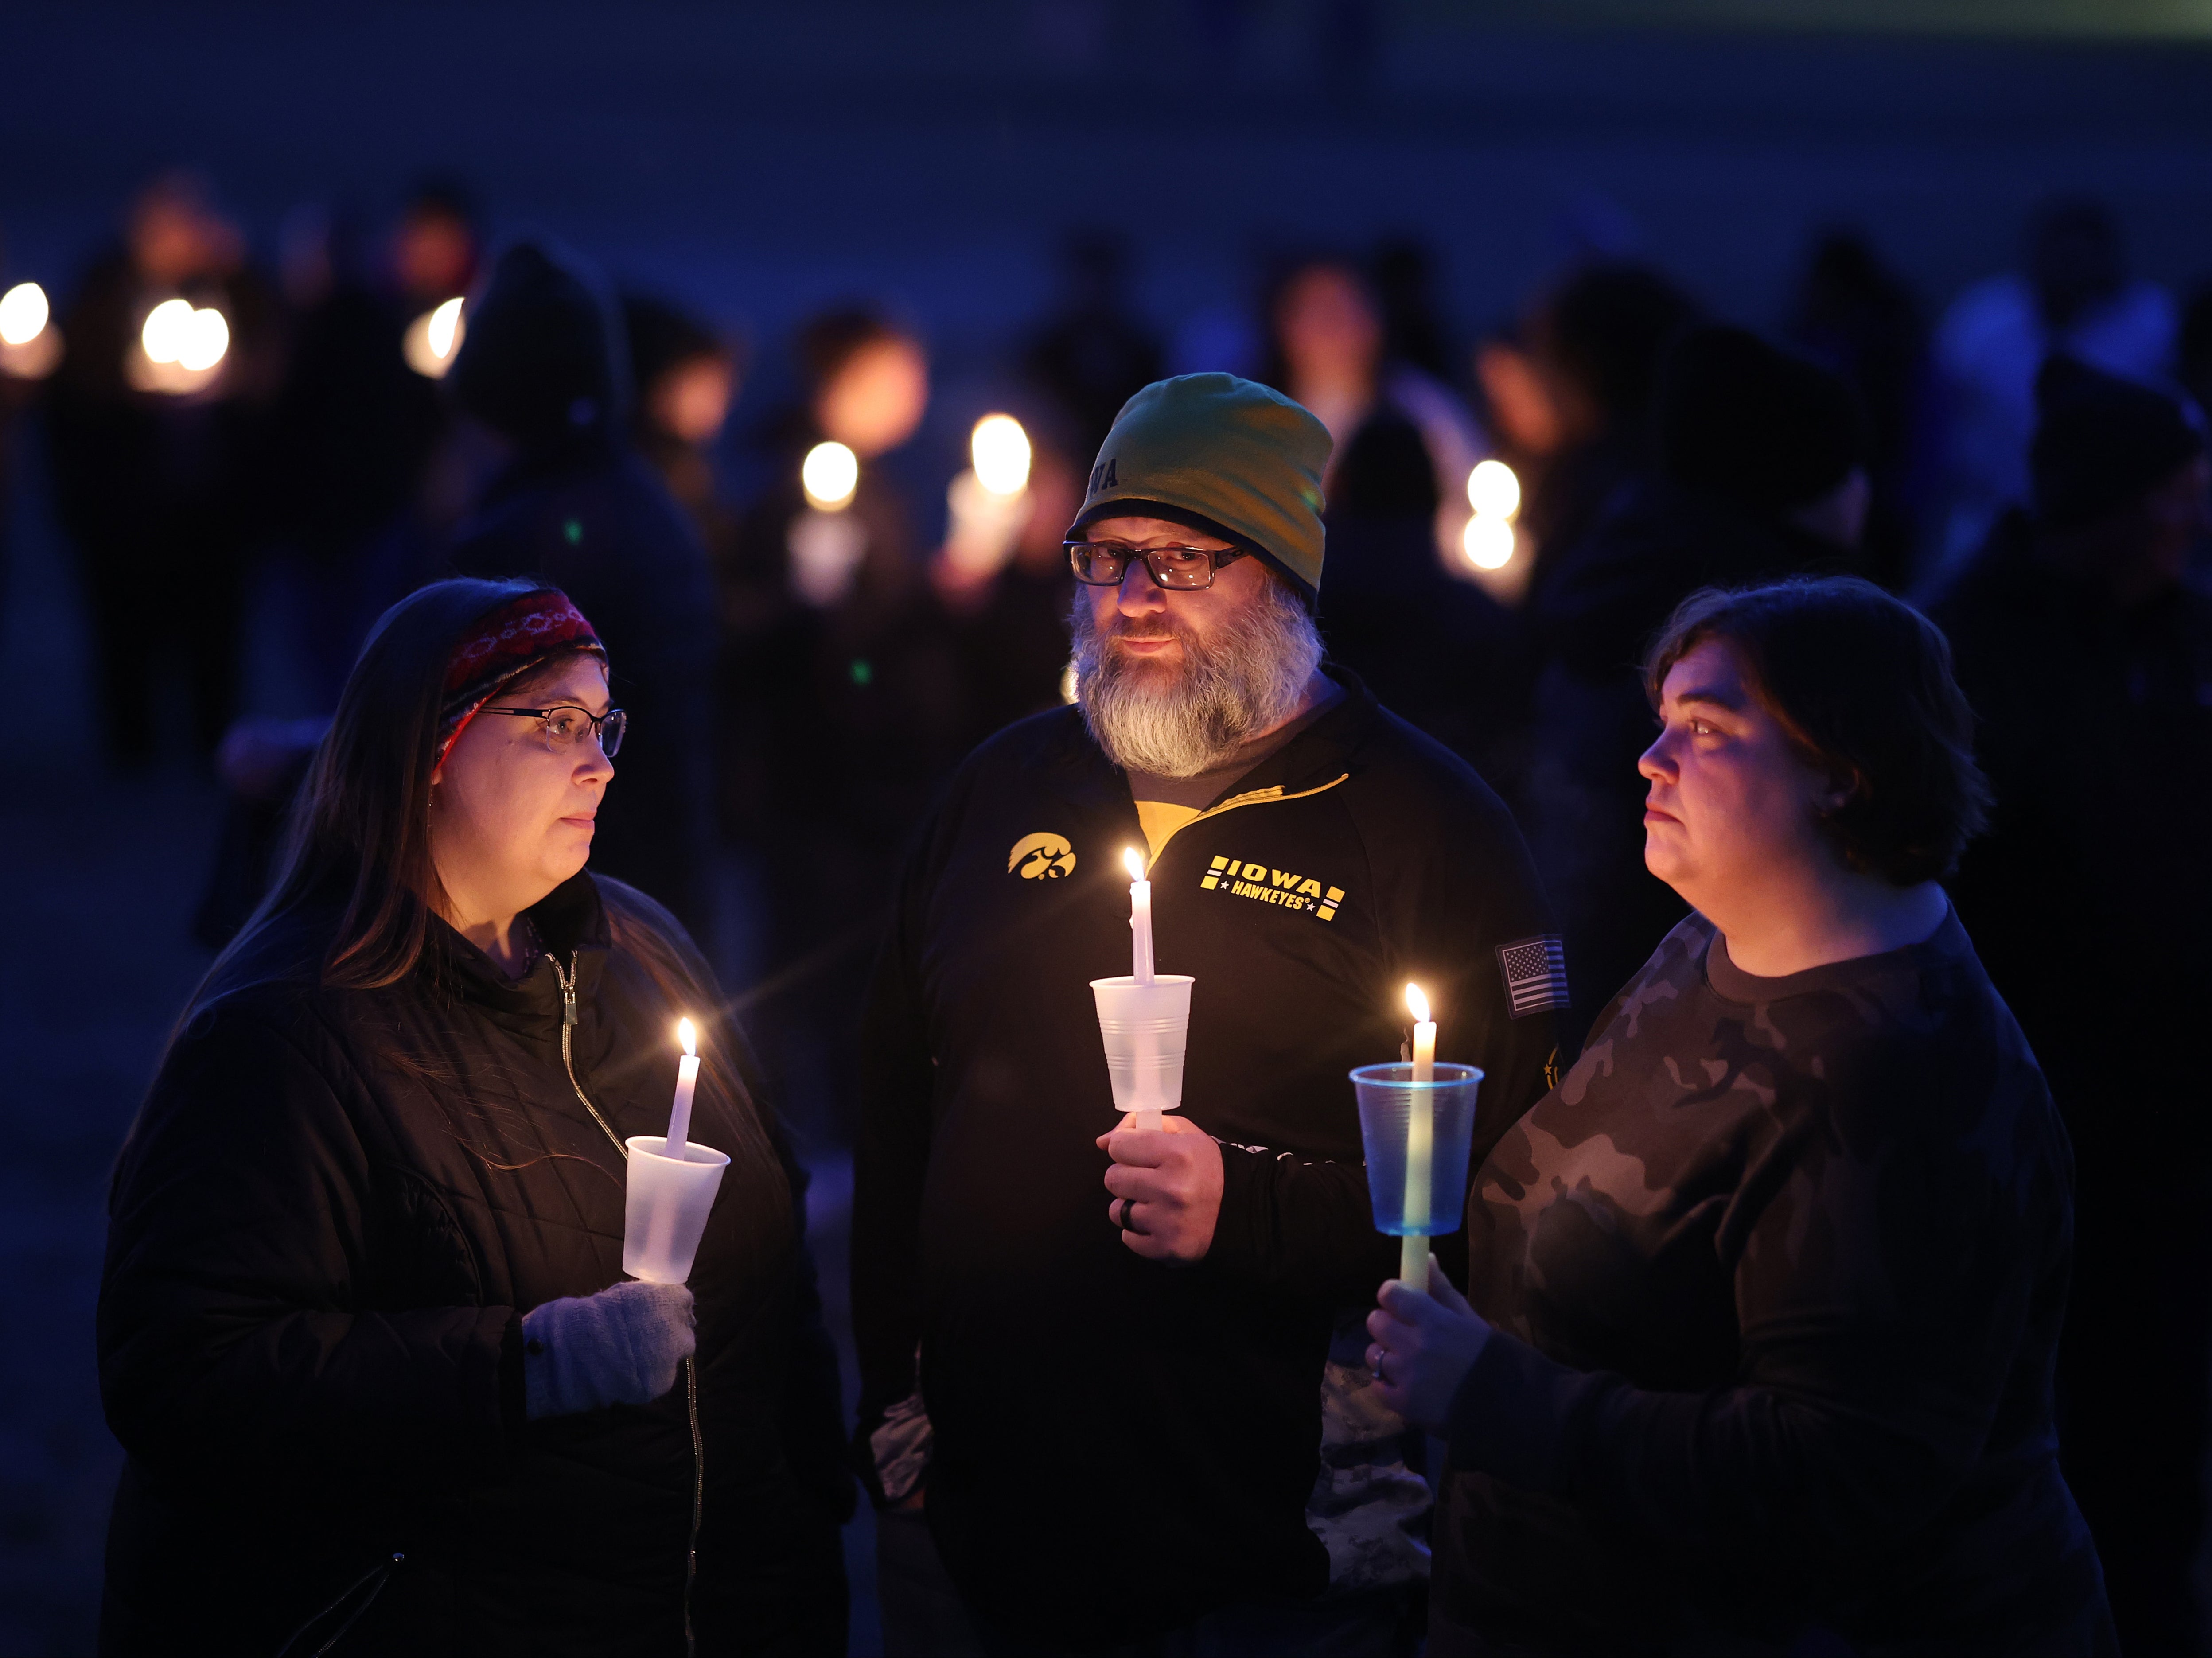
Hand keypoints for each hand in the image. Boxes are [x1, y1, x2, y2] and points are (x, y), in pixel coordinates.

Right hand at [521, 1280, 696, 1419]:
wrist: (573, 1352)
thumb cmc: (590, 1317)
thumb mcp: (621, 1295)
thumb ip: (645, 1299)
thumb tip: (654, 1305)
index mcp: (667, 1298)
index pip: (684, 1300)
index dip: (671, 1307)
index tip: (661, 1313)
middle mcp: (676, 1326)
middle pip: (685, 1329)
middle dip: (672, 1332)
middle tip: (651, 1337)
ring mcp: (671, 1357)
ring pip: (678, 1355)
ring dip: (664, 1354)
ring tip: (639, 1357)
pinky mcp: (661, 1383)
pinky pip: (663, 1377)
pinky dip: (652, 1375)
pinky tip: (633, 1373)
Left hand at [1095, 1114, 1222, 1263]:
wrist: (1241, 1210)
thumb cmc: (1206, 1167)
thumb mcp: (1185, 1134)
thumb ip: (1142, 1125)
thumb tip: (1102, 1141)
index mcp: (1177, 1154)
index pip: (1118, 1145)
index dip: (1126, 1148)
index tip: (1139, 1154)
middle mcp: (1172, 1188)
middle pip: (1112, 1178)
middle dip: (1127, 1177)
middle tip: (1150, 1180)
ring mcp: (1168, 1221)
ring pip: (1116, 1211)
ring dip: (1129, 1206)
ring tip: (1154, 1204)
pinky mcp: (1167, 1247)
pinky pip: (1128, 1238)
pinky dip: (1139, 1232)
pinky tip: (1160, 1223)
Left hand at [1366, 1259, 1490, 1430]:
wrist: (1505, 1407)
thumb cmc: (1490, 1358)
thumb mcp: (1469, 1319)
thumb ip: (1443, 1289)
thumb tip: (1427, 1258)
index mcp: (1432, 1320)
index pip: (1390, 1293)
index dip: (1392, 1296)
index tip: (1401, 1303)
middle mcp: (1414, 1345)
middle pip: (1375, 1322)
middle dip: (1387, 1325)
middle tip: (1404, 1334)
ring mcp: (1406, 1376)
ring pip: (1373, 1354)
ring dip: (1386, 1356)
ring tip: (1406, 1364)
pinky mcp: (1402, 1404)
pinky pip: (1377, 1387)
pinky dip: (1387, 1385)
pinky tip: (1405, 1385)